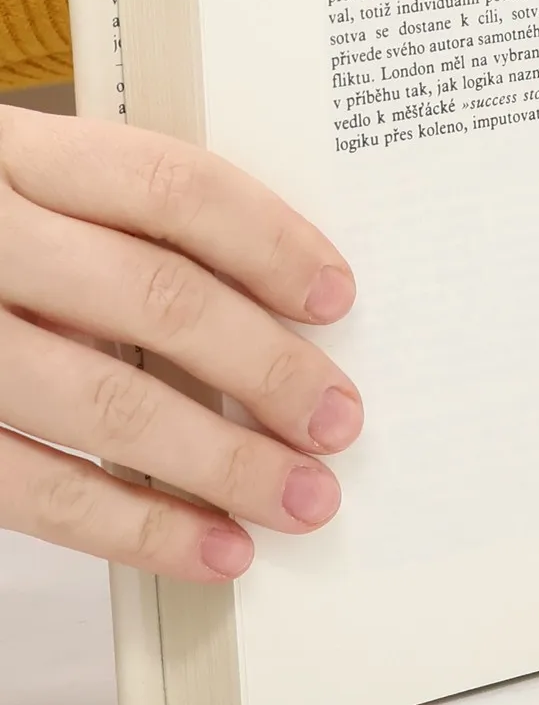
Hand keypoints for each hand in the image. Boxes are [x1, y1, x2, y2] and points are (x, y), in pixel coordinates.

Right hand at [0, 107, 359, 580]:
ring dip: (221, 461)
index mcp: (8, 154)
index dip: (268, 241)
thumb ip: (110, 228)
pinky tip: (210, 551)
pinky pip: (31, 488)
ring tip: (299, 499)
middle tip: (340, 420)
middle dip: (266, 368)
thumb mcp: (16, 190)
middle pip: (151, 298)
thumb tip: (274, 307)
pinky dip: (134, 526)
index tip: (337, 297)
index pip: (167, 187)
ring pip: (103, 402)